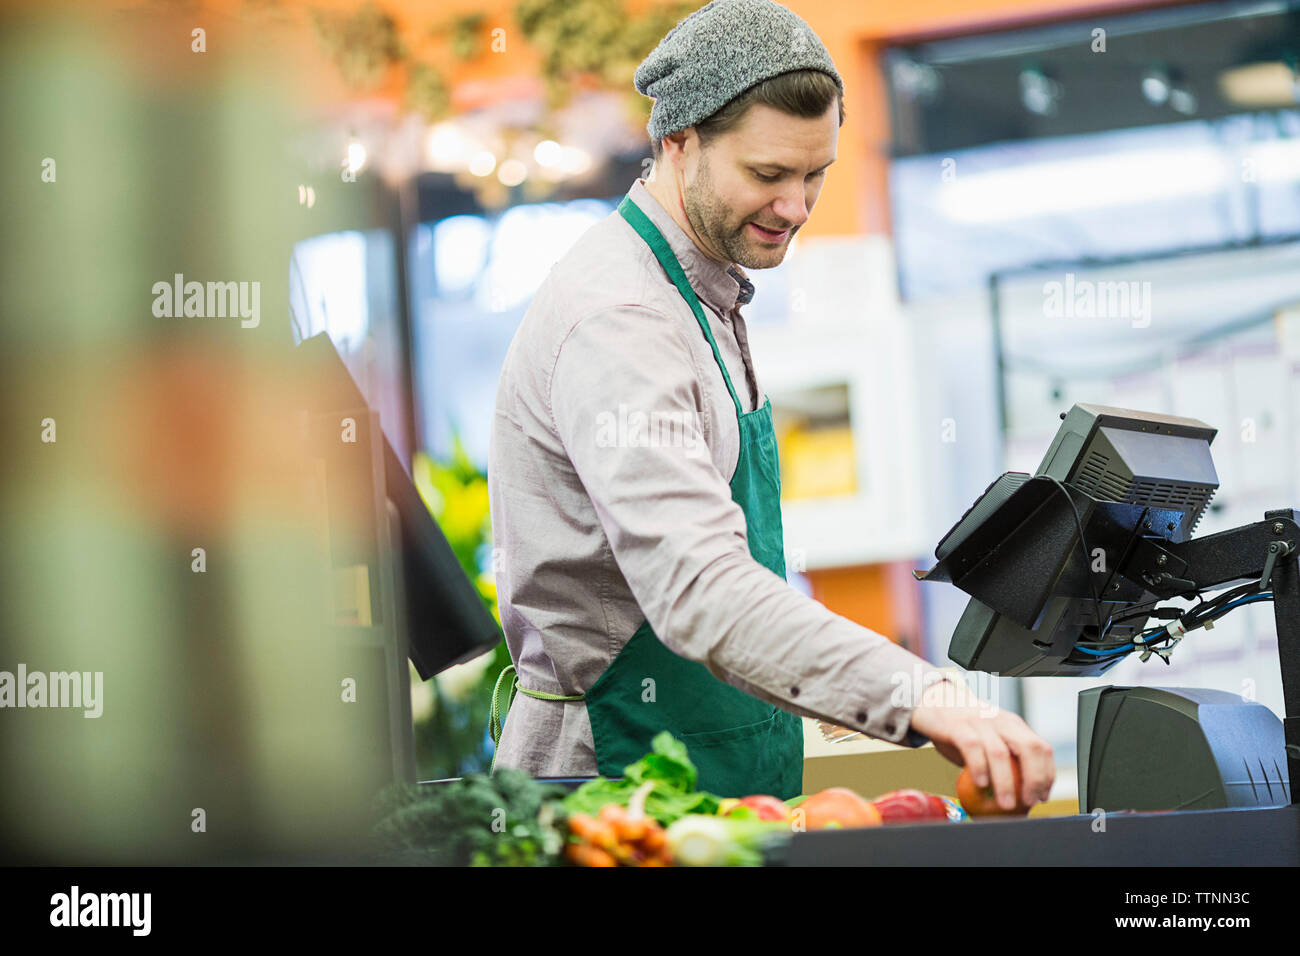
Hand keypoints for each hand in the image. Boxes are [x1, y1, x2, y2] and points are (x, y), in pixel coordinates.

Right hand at [908, 677, 1054, 810]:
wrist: (932, 703)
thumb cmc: (963, 730)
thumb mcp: (989, 740)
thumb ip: (1004, 761)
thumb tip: (1020, 799)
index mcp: (1014, 725)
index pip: (1041, 748)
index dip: (1047, 774)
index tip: (1042, 797)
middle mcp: (1001, 721)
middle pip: (1030, 747)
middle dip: (1035, 778)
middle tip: (1030, 801)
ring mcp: (979, 721)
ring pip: (1000, 753)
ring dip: (1006, 783)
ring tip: (1006, 804)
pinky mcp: (956, 726)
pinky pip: (971, 748)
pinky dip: (979, 768)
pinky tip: (981, 784)